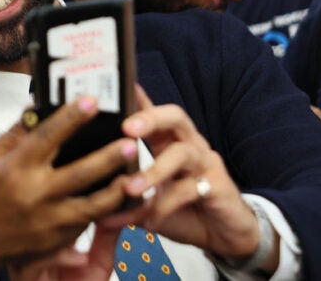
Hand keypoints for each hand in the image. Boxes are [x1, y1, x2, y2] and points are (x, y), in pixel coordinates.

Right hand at [0, 96, 136, 277]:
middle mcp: (33, 194)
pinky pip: (86, 222)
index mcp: (14, 168)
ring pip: (93, 205)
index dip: (71, 117)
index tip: (92, 101)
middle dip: (108, 156)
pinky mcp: (55, 239)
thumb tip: (37, 107)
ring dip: (116, 188)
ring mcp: (47, 220)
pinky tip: (120, 195)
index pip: (47, 137)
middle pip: (80, 173)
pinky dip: (105, 209)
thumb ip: (15, 135)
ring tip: (135, 174)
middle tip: (131, 140)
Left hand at [101, 86, 272, 266]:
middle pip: (175, 117)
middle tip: (127, 127)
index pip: (152, 113)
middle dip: (150, 118)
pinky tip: (150, 221)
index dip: (137, 98)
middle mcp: (188, 145)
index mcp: (169, 142)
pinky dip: (166, 205)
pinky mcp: (218, 185)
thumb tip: (95, 214)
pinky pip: (190, 189)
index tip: (119, 85)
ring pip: (182, 153)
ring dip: (154, 171)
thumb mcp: (150, 206)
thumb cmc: (185, 211)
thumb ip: (126, 205)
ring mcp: (205, 163)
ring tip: (130, 189)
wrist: (226, 235)